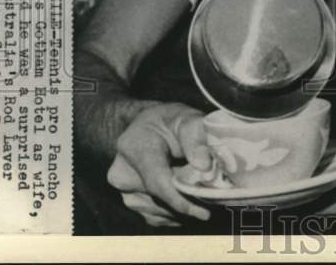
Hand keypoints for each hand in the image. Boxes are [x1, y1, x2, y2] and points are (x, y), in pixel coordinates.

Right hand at [106, 103, 212, 226]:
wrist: (151, 126)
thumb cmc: (171, 120)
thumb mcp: (186, 118)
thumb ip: (196, 138)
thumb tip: (204, 166)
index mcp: (132, 147)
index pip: (157, 182)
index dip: (181, 200)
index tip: (204, 213)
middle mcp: (122, 173)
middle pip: (160, 199)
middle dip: (188, 200)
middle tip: (213, 195)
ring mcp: (124, 190)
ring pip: (159, 211)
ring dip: (183, 207)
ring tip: (201, 191)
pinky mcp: (132, 202)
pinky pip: (157, 216)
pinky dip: (175, 212)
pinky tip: (189, 198)